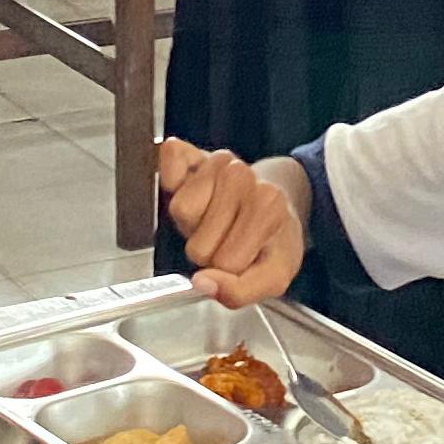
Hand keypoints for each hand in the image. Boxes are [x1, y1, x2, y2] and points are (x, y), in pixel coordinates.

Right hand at [156, 137, 302, 303]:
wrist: (273, 203)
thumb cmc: (271, 239)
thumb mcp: (275, 276)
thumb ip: (240, 291)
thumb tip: (201, 283)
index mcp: (268, 206)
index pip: (224, 262)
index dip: (226, 270)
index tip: (240, 256)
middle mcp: (244, 176)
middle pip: (198, 242)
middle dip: (208, 249)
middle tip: (224, 237)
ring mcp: (217, 161)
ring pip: (180, 211)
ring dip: (191, 224)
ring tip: (211, 218)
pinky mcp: (191, 151)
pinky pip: (168, 161)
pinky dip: (170, 178)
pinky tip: (188, 189)